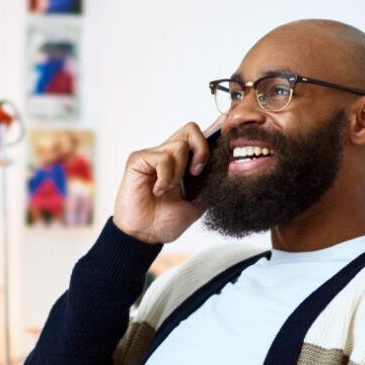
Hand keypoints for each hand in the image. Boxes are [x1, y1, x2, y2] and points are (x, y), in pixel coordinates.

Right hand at [112, 119, 221, 244]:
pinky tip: (157, 191)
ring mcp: (152, 156)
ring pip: (179, 146)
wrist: (146, 235)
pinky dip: (165, 178)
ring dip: (179, 172)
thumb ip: (209, 182)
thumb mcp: (198, 202)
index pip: (198, 137)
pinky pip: (162, 158)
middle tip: (196, 173)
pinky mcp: (138, 159)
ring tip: (169, 189)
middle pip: (191, 129)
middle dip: (201, 150)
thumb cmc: (166, 221)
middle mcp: (167, 155)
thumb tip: (226, 164)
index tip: (226, 136)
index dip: (213, 131)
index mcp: (182, 163)